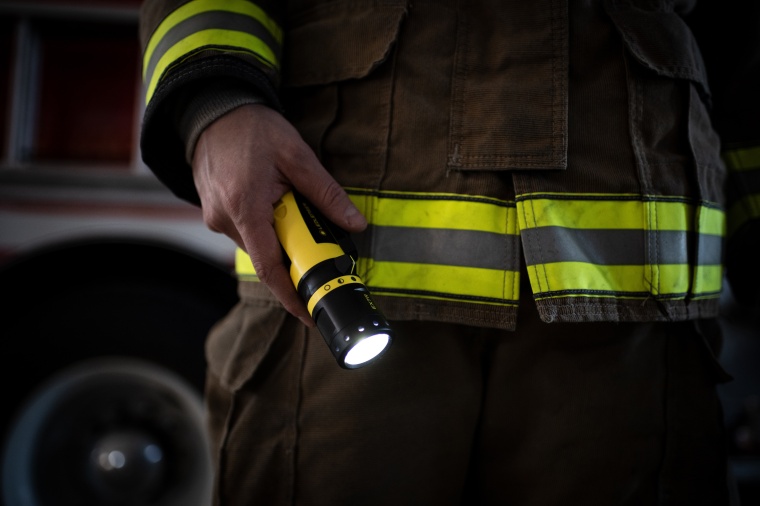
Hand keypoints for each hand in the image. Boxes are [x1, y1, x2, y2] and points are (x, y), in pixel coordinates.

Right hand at [191, 103, 367, 325]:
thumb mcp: (297, 155)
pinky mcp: (215, 214)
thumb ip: (326, 193)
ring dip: (279, 238)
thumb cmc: (252, 129)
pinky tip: (274, 204)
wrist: (212, 110)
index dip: (290, 295)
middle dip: (294, 256)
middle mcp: (225, 219)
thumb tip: (354, 224)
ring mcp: (216, 218)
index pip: (269, 266)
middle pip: (266, 257)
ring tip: (291, 207)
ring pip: (257, 245)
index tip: (308, 313)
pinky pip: (246, 232)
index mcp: (246, 207)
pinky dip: (265, 228)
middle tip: (318, 243)